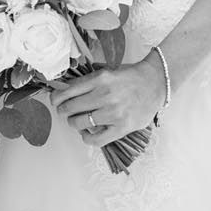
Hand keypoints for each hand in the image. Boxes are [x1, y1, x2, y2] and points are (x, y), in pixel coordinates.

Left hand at [53, 51, 167, 147]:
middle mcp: (105, 95)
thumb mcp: (108, 71)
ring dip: (73, 123)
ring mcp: (113, 113)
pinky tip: (86, 133)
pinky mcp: (121, 127)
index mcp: (100, 79)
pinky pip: (95, 139)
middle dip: (63, 110)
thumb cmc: (131, 77)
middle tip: (65, 111)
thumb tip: (65, 89)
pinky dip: (86, 138)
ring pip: (79, 123)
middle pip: (70, 107)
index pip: (67, 91)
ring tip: (77, 121)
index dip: (56, 98)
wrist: (156, 83)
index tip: (55, 101)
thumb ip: (89, 80)